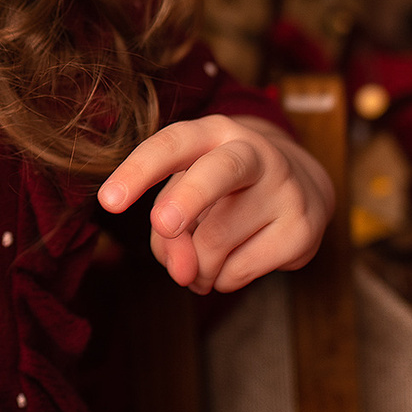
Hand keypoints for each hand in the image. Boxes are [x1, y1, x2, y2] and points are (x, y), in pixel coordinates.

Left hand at [96, 114, 330, 293]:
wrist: (300, 189)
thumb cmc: (224, 190)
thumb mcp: (185, 194)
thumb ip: (167, 227)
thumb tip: (184, 271)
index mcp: (214, 133)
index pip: (173, 144)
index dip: (138, 171)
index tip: (109, 201)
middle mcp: (255, 153)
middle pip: (218, 173)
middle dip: (187, 198)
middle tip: (164, 224)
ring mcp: (285, 190)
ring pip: (214, 244)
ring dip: (194, 265)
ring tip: (204, 257)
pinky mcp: (303, 230)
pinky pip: (238, 272)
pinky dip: (221, 279)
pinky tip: (235, 261)